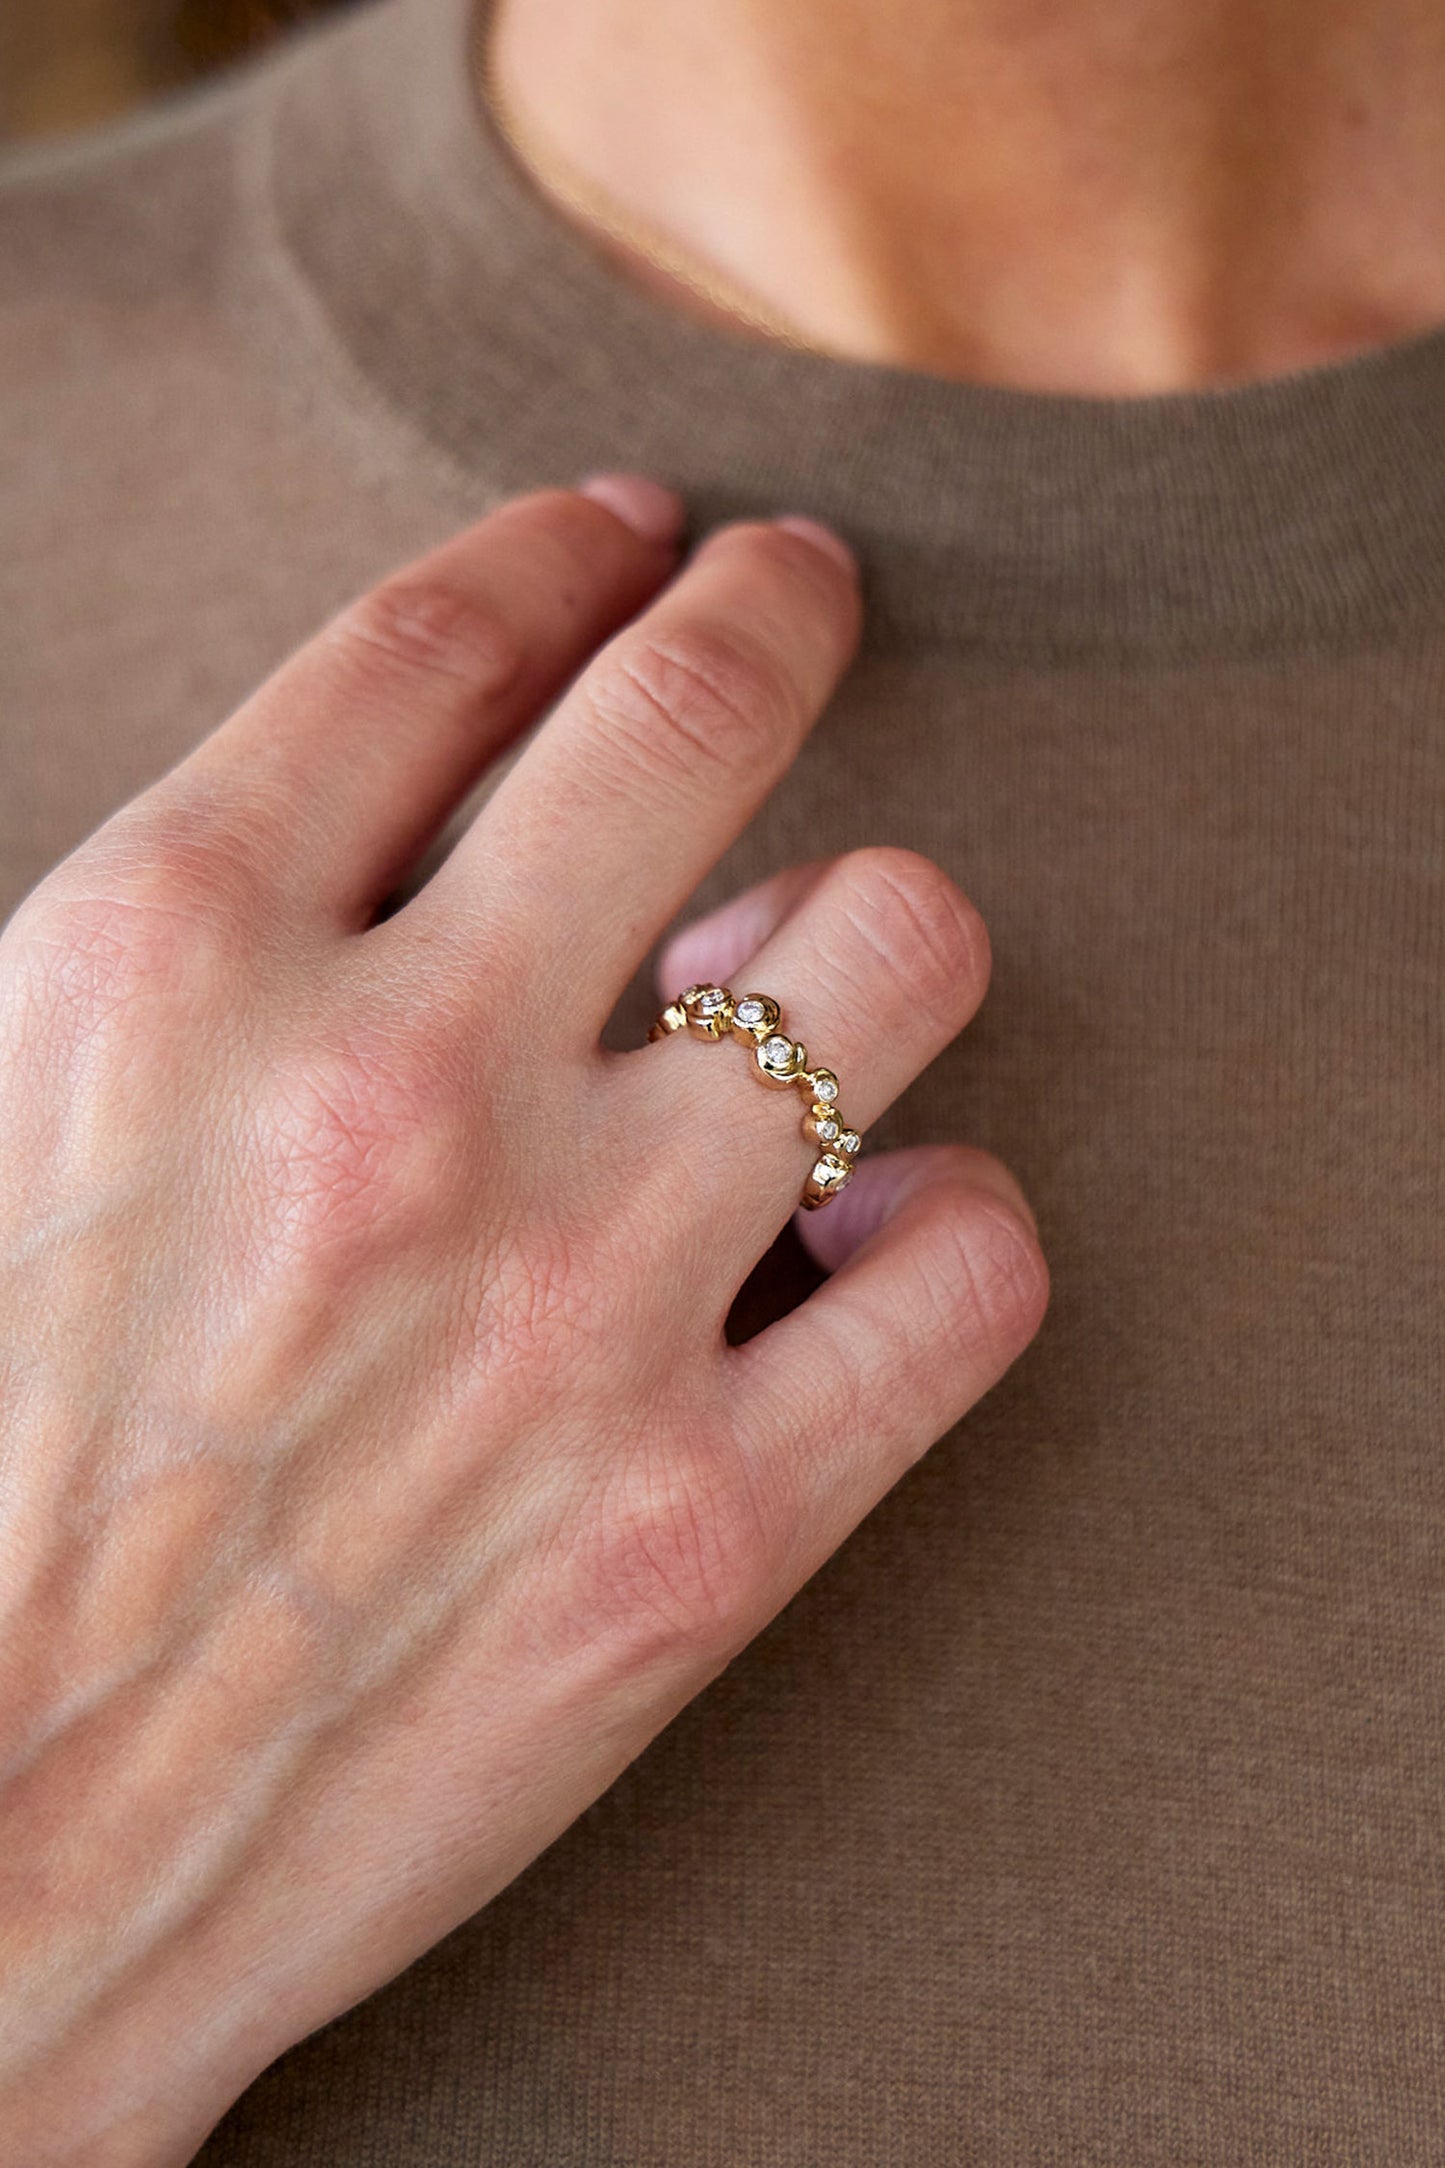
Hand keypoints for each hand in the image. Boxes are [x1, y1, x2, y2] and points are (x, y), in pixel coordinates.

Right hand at [0, 479, 1045, 2162]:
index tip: (634, 536)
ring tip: (807, 988)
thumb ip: (203, 927)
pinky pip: (971, 1270)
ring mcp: (573, 1307)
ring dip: (875, 938)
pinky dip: (953, 1221)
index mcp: (164, 960)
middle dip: (772, 610)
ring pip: (902, 952)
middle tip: (792, 598)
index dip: (567, 550)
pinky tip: (878, 1227)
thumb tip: (438, 806)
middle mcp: (389, 1093)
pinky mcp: (706, 1524)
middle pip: (700, 713)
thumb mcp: (2, 1107)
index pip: (443, 641)